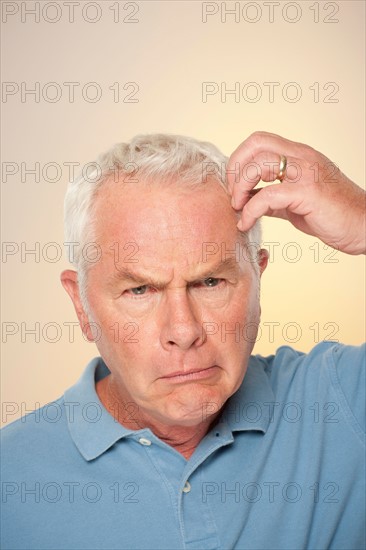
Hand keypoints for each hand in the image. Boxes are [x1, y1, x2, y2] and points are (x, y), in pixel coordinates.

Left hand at [226, 131, 365, 254]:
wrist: (364, 225)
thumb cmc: (334, 215)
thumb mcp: (296, 201)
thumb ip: (274, 197)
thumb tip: (250, 202)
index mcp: (299, 155)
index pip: (259, 141)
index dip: (239, 160)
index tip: (235, 186)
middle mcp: (302, 157)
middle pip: (255, 143)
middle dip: (234, 168)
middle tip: (233, 194)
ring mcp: (306, 172)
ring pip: (258, 165)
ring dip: (239, 188)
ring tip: (238, 208)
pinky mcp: (307, 192)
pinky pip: (266, 196)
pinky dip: (249, 211)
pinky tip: (246, 223)